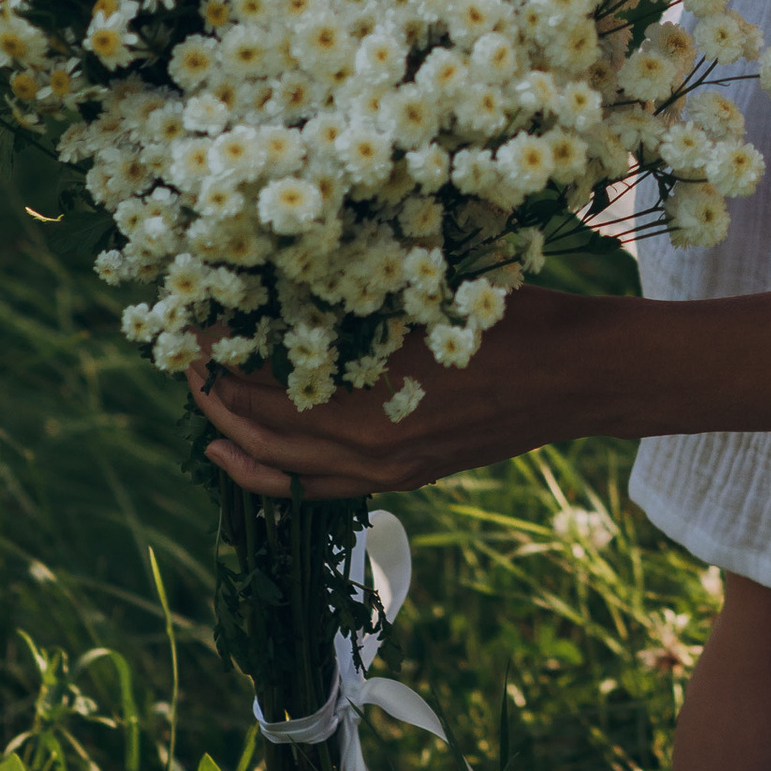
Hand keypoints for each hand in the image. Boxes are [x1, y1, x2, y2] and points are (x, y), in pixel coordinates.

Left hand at [190, 282, 624, 499]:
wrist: (582, 376)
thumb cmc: (515, 318)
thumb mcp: (433, 293)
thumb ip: (366, 300)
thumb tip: (298, 282)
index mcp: (373, 396)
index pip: (268, 386)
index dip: (225, 359)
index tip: (197, 328)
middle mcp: (371, 446)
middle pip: (265, 435)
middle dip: (218, 401)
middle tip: (188, 365)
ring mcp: (389, 469)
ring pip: (288, 473)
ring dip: (240, 445)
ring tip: (206, 423)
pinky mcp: (408, 478)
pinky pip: (323, 488)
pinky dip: (281, 477)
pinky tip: (260, 461)